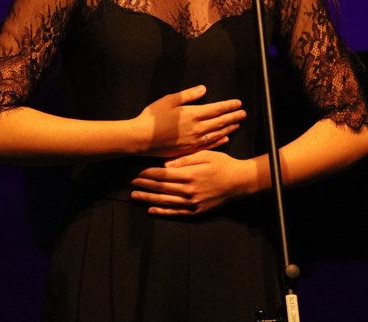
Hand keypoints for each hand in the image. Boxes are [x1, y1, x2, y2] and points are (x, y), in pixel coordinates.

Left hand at [130, 150, 252, 215]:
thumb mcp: (205, 155)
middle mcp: (188, 191)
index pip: (162, 174)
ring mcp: (192, 203)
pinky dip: (162, 211)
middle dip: (142, 183)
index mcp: (189, 174)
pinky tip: (151, 210)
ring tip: (134, 195)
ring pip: (164, 201)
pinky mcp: (196, 211)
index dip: (146, 172)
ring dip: (147, 198)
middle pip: (160, 187)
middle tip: (127, 181)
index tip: (133, 169)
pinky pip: (176, 212)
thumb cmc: (223, 164)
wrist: (240, 182)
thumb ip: (185, 159)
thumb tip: (166, 163)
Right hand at [132, 85, 245, 157]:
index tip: (238, 103)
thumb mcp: (169, 100)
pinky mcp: (188, 150)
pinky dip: (219, 141)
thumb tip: (203, 89)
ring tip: (237, 124)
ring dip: (228, 128)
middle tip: (243, 113)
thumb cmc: (152, 118)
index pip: (216, 109)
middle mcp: (196, 128)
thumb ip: (187, 95)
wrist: (140, 139)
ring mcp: (193, 141)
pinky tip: (224, 139)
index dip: (228, 106)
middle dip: (233, 117)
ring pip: (216, 134)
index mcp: (192, 114)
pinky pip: (208, 145)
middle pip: (220, 122)